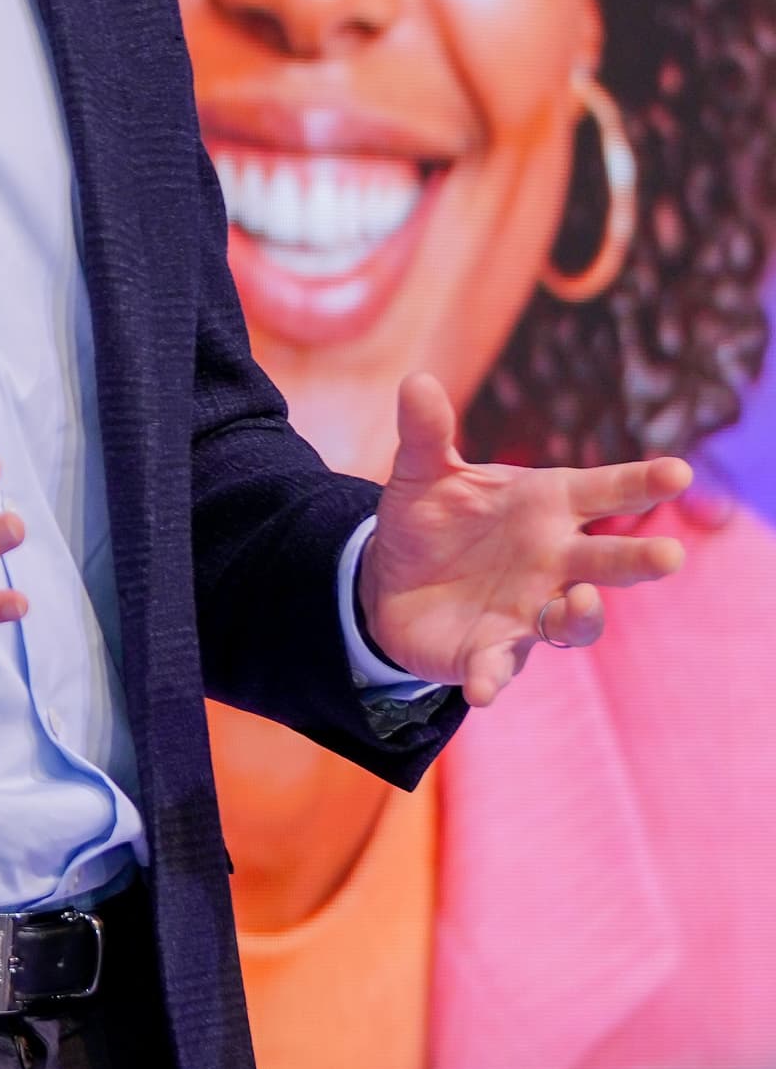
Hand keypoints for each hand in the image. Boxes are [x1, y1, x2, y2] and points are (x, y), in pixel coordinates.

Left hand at [361, 373, 691, 707]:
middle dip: (639, 560)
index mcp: (547, 506)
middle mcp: (553, 559)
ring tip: (579, 601)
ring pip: (575, 619)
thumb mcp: (422, 472)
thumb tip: (415, 381)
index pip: (605, 491)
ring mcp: (528, 608)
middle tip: (668, 556)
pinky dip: (493, 677)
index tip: (678, 472)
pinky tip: (482, 687)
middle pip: (608, 561)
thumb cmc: (431, 520)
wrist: (390, 581)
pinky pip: (499, 668)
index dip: (642, 482)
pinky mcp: (490, 651)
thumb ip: (427, 433)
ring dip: (582, 614)